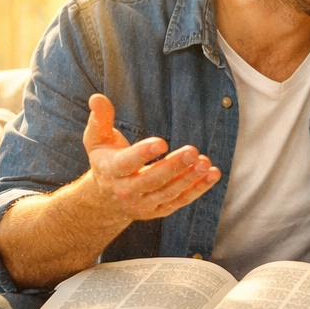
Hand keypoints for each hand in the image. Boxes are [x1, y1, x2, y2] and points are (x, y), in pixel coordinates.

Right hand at [83, 94, 221, 222]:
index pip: (127, 163)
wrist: (105, 199)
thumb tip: (97, 98)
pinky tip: (213, 174)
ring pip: (169, 193)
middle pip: (152, 180)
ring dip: (190, 178)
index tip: (161, 142)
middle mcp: (127, 191)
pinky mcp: (159, 210)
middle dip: (173, 166)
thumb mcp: (96, 140)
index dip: (143, 154)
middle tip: (192, 151)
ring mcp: (144, 203)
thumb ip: (99, 119)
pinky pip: (181, 200)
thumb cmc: (105, 160)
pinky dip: (198, 189)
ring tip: (205, 162)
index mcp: (111, 170)